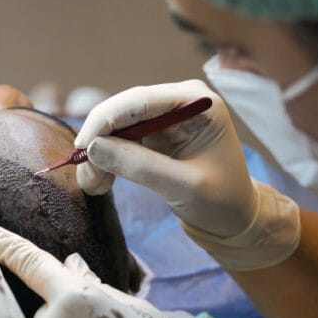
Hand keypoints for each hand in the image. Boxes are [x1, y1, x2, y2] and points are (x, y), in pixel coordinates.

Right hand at [75, 80, 298, 270]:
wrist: (236, 217)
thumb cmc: (222, 201)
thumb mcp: (184, 187)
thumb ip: (141, 166)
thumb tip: (93, 149)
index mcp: (197, 102)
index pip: (140, 100)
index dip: (105, 120)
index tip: (82, 147)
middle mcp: (178, 100)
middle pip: (123, 110)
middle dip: (99, 140)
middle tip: (84, 173)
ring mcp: (164, 116)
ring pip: (116, 126)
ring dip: (99, 153)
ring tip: (94, 185)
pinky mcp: (154, 133)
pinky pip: (119, 140)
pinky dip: (106, 159)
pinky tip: (100, 181)